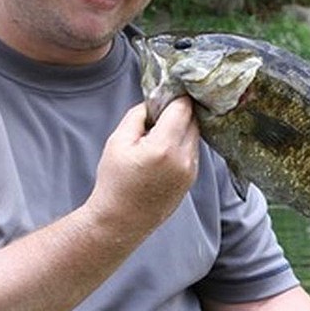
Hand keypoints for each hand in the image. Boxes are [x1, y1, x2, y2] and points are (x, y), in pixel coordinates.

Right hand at [91, 98, 199, 237]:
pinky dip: (183, 144)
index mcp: (164, 147)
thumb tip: (153, 101)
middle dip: (179, 111)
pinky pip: (193, 152)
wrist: (121, 221)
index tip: (168, 90)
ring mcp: (190, 171)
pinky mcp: (191, 180)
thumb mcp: (118, 141)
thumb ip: (137, 116)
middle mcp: (183, 159)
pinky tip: (164, 149)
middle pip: (193, 120)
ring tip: (159, 132)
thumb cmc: (115, 181)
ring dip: (182, 128)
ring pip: (195, 136)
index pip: (183, 108)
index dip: (176, 95)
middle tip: (161, 109)